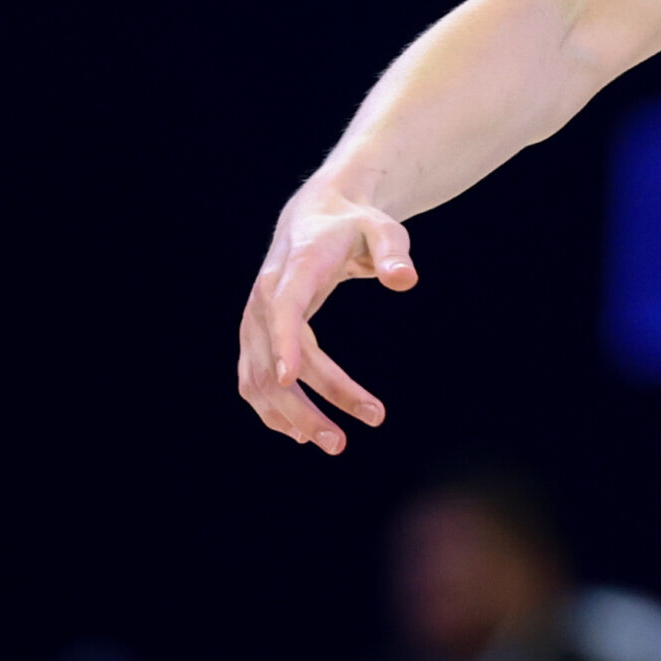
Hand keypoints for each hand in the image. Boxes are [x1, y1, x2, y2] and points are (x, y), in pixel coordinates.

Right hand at [237, 181, 416, 454]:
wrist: (315, 217)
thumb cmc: (355, 226)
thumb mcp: (383, 230)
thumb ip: (394, 252)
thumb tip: (406, 279)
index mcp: (294, 271)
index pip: (284, 309)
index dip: (284, 343)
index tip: (291, 379)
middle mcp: (265, 298)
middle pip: (273, 361)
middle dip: (304, 404)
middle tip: (342, 442)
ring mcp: (254, 320)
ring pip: (258, 380)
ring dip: (290, 417)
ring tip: (335, 442)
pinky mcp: (254, 337)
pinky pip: (253, 381)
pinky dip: (273, 410)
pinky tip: (302, 433)